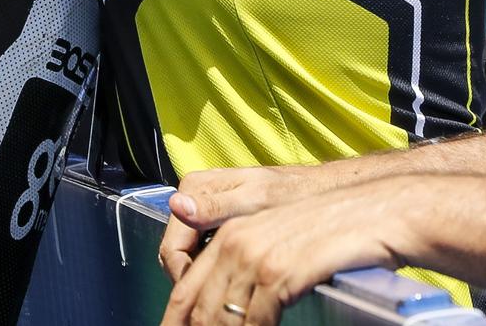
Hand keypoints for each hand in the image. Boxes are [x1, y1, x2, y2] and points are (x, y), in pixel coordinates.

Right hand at [160, 165, 324, 281]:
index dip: (186, 277)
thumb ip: (216, 206)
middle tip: (222, 297)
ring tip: (230, 287)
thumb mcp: (256, 200)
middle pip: (176, 254)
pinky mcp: (214, 218)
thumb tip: (178, 206)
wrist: (312, 189)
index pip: (172, 247)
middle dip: (193, 278)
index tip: (208, 295)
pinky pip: (201, 250)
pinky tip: (234, 272)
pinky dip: (212, 265)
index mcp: (196, 188)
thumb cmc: (290, 192)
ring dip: (202, 274)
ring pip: (187, 255)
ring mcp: (202, 207)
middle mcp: (193, 195)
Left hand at [161, 178, 422, 325]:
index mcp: (230, 230)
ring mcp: (257, 256)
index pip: (184, 289)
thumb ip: (240, 254)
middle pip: (196, 307)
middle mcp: (236, 239)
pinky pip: (254, 322)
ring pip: (221, 318)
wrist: (381, 212)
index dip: (177, 322)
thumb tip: (207, 273)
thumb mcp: (280, 234)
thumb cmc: (336, 226)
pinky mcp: (281, 273)